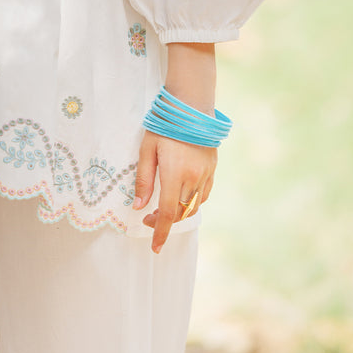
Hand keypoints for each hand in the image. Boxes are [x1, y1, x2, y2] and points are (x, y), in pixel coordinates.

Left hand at [133, 129, 216, 253]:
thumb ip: (144, 179)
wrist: (191, 106)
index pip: (168, 213)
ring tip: (163, 208)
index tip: (155, 247)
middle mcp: (193, 178)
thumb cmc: (165, 125)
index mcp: (175, 174)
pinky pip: (203, 194)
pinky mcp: (213, 168)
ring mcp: (206, 174)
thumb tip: (139, 206)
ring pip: (194, 206)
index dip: (161, 232)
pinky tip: (181, 196)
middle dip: (166, 222)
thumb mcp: (147, 149)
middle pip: (181, 213)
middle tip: (150, 218)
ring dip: (179, 212)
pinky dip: (192, 201)